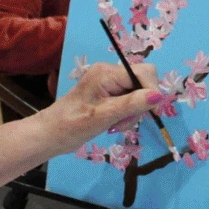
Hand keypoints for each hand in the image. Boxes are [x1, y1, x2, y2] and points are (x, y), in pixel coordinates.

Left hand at [44, 61, 159, 149]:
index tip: (147, 113)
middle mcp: (111, 73)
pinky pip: (131, 99)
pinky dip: (128, 113)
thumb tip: (159, 96)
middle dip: (141, 104)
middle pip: (144, 82)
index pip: (145, 72)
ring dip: (134, 112)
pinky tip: (115, 123)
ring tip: (117, 125)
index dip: (151, 91)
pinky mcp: (109, 93)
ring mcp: (110, 82)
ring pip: (140, 93)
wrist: (50, 136)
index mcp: (107, 73)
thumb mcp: (103, 116)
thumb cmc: (72, 125)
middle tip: (125, 121)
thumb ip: (131, 104)